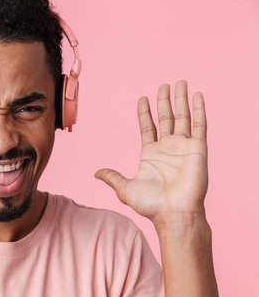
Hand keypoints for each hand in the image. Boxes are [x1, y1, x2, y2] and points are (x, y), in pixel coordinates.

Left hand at [95, 80, 207, 226]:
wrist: (173, 214)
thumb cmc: (151, 205)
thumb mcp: (125, 188)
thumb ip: (112, 177)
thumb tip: (96, 173)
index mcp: (150, 154)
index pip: (147, 127)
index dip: (144, 113)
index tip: (142, 98)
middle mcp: (167, 148)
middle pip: (166, 118)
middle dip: (164, 101)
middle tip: (164, 84)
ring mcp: (183, 147)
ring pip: (182, 116)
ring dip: (181, 99)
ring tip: (179, 82)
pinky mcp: (197, 148)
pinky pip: (199, 125)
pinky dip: (199, 109)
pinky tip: (197, 95)